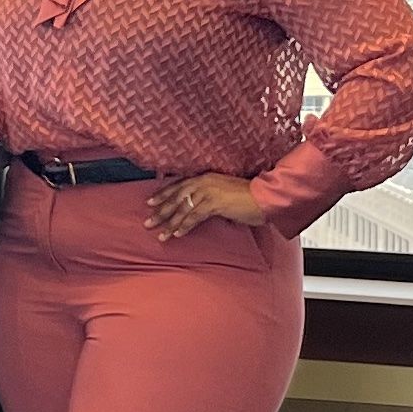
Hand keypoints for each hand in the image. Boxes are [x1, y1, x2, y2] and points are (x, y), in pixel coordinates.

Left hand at [147, 172, 266, 237]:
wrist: (264, 197)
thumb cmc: (248, 197)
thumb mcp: (225, 192)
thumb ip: (210, 197)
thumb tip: (199, 208)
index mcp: (205, 177)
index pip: (178, 185)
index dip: (163, 194)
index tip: (149, 202)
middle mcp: (204, 182)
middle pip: (176, 197)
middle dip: (161, 210)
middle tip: (148, 222)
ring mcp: (209, 192)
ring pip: (183, 208)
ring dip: (169, 222)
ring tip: (159, 233)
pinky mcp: (215, 203)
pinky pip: (195, 216)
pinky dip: (185, 226)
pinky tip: (177, 234)